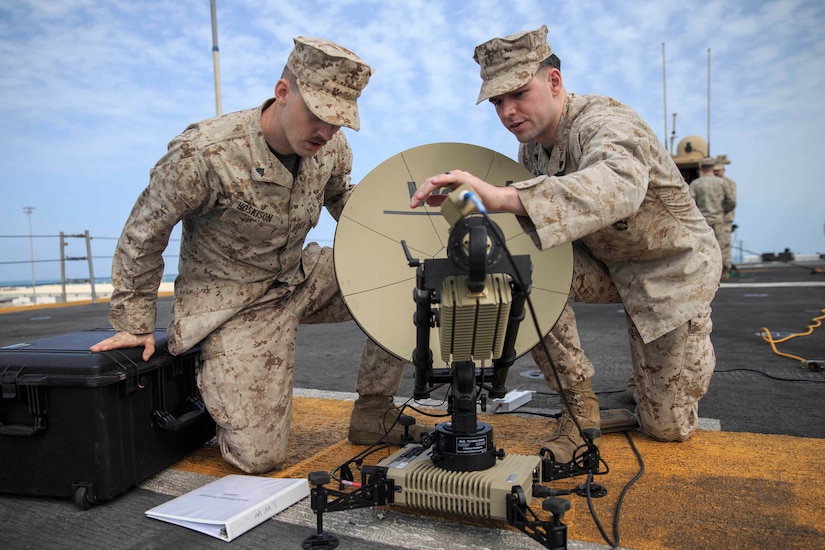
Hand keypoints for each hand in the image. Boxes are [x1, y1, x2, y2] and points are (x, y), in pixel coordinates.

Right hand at [90, 331, 156, 361]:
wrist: (145, 323)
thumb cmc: (146, 333)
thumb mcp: (150, 342)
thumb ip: (149, 350)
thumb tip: (145, 358)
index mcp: (128, 339)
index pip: (118, 343)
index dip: (110, 345)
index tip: (103, 348)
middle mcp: (122, 337)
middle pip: (110, 341)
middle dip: (101, 345)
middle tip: (93, 349)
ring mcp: (118, 336)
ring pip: (107, 340)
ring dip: (99, 344)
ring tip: (92, 348)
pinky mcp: (117, 336)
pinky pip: (108, 340)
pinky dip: (101, 343)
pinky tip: (97, 346)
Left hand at [410, 169, 525, 214]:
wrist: (493, 200)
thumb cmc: (477, 200)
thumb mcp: (455, 202)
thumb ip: (442, 200)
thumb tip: (428, 201)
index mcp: (449, 182)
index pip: (431, 187)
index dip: (421, 194)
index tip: (414, 203)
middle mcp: (452, 177)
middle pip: (431, 182)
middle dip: (420, 193)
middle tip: (414, 202)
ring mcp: (458, 177)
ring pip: (437, 180)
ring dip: (427, 189)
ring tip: (419, 197)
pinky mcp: (465, 178)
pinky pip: (451, 177)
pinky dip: (441, 179)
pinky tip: (434, 182)